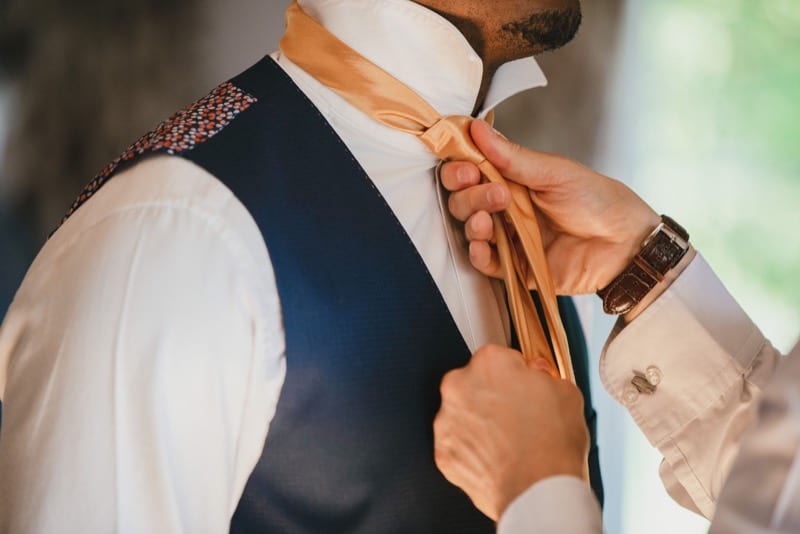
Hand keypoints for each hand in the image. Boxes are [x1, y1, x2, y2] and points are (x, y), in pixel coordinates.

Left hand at [433, 345, 588, 520]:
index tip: (524, 388)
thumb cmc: (552, 445)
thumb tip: (538, 375)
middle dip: (492, 396)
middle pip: (475, 383)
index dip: (515, 375)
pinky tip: (497, 458)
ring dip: (480, 423)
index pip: (499, 359)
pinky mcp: (443, 451)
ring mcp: (447, 420)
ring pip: (463, 414)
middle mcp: (460, 385)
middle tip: (518, 417)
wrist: (538, 492)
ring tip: (509, 442)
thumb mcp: (566, 393)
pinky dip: (472, 450)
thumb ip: (544, 375)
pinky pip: (457, 444)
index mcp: (490, 363)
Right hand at [442, 120, 660, 293]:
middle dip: (469, 195)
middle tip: (496, 193)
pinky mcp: (516, 267)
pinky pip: (485, 263)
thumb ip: (512, 157)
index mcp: (512, 180)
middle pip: (464, 201)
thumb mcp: (554, 172)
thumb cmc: (598, 201)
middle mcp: (506, 208)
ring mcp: (509, 238)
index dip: (460, 169)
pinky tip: (483, 245)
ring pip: (471, 230)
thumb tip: (478, 129)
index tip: (466, 167)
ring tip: (490, 219)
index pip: (470, 172)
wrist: (625, 243)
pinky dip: (478, 254)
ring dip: (472, 221)